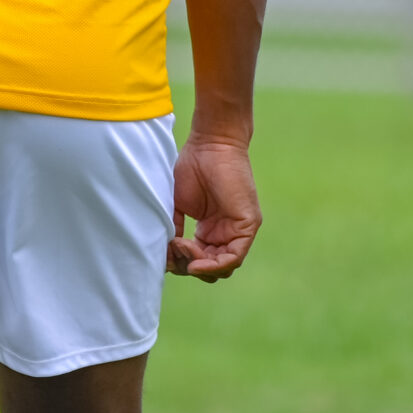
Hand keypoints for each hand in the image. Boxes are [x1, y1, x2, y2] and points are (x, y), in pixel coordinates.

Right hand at [168, 135, 259, 281]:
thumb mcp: (177, 205)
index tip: (166, 251)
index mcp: (210, 230)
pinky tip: (196, 260)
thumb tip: (165, 255)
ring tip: (182, 247)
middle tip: (173, 250)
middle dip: (188, 266)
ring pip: (224, 267)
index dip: (181, 262)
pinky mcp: (247, 225)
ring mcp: (238, 230)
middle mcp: (225, 233)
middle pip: (211, 269)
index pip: (199, 261)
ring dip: (199, 266)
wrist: (210, 144)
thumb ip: (174, 229)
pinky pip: (234, 257)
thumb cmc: (192, 167)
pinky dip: (215, 264)